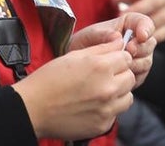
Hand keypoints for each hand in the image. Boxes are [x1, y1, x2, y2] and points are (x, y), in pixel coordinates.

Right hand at [13, 40, 134, 139]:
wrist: (34, 107)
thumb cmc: (49, 79)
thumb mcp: (74, 56)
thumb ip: (101, 47)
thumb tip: (119, 41)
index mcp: (100, 66)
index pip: (127, 57)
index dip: (117, 57)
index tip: (109, 60)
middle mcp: (108, 88)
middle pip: (130, 77)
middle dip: (120, 74)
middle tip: (103, 76)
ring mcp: (107, 108)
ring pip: (128, 96)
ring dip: (118, 92)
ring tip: (99, 91)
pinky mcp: (103, 124)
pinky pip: (116, 113)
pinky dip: (108, 108)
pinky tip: (92, 104)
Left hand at [69, 13, 156, 88]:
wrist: (80, 62)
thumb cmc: (86, 43)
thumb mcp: (90, 35)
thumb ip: (103, 34)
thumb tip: (117, 37)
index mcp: (129, 24)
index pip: (145, 23)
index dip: (146, 28)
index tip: (141, 36)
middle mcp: (137, 40)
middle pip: (149, 43)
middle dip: (141, 48)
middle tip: (128, 50)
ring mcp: (139, 57)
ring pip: (147, 61)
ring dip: (135, 63)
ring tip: (118, 63)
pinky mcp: (136, 73)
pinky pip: (140, 76)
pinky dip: (131, 76)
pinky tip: (118, 74)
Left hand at [112, 0, 164, 42]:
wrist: (138, 7)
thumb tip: (115, 1)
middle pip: (156, 0)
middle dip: (138, 9)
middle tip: (121, 17)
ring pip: (162, 16)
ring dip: (144, 24)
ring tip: (127, 27)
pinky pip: (163, 31)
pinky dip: (149, 35)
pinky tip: (136, 37)